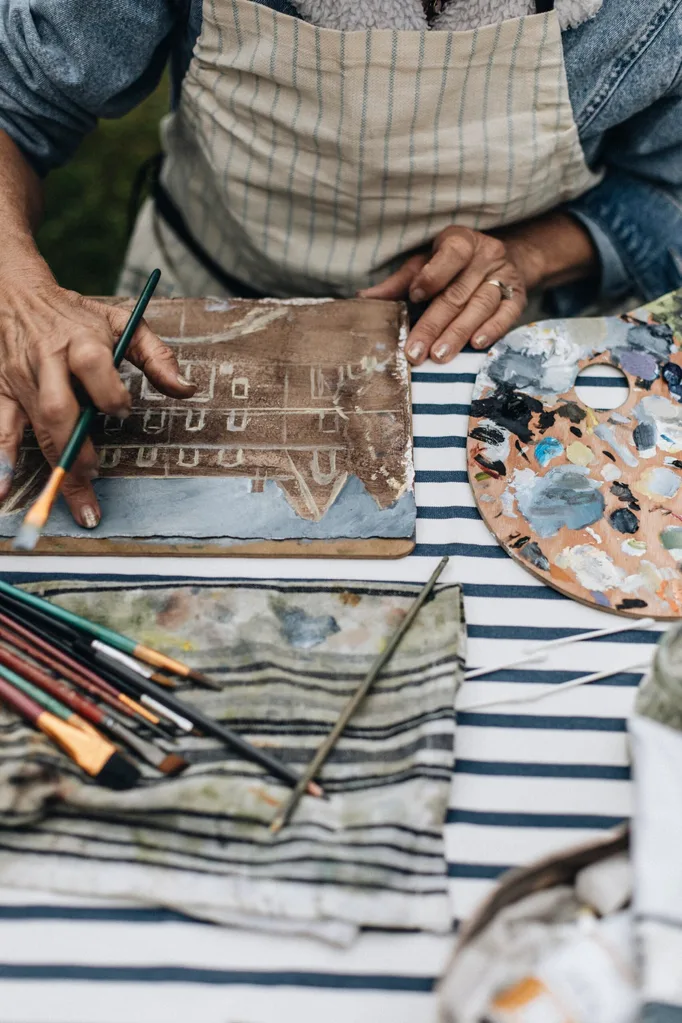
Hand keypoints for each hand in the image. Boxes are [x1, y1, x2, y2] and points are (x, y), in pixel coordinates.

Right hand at [0, 274, 195, 526]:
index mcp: (80, 341)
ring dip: (48, 463)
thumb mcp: (122, 322)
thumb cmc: (76, 315)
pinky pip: (1, 428)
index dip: (109, 393)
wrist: (16, 295)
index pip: (92, 366)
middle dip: (77, 444)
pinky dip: (1, 461)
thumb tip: (186, 390)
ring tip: (61, 499)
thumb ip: (156, 357)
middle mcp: (48, 362)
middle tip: (95, 471)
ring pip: (33, 425)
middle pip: (59, 407)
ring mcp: (22, 380)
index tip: (122, 411)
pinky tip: (2, 492)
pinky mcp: (2, 392)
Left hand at [360, 226, 533, 364]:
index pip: (450, 254)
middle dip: (434, 324)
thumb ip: (400, 282)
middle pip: (457, 293)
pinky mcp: (518, 296)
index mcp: (460, 240)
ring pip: (480, 306)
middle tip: (416, 351)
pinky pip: (507, 314)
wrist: (502, 260)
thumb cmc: (453, 265)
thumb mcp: (426, 264)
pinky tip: (477, 344)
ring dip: (458, 334)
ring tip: (439, 355)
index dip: (432, 276)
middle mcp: (486, 255)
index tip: (414, 298)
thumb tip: (365, 299)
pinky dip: (492, 330)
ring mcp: (504, 276)